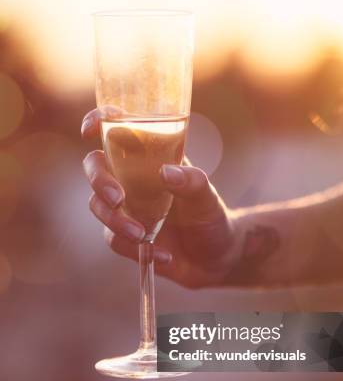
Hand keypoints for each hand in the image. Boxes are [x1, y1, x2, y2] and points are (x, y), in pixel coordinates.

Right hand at [81, 109, 239, 287]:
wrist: (215, 258)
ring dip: (114, 220)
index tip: (90, 129)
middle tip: (117, 199)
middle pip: (95, 166)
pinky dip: (134, 247)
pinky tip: (164, 255)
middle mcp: (131, 178)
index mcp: (150, 157)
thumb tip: (165, 172)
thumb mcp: (207, 197)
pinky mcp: (123, 236)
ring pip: (97, 205)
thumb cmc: (210, 216)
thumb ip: (192, 182)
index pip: (118, 131)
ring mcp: (125, 207)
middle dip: (99, 180)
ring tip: (141, 234)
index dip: (99, 122)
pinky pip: (113, 239)